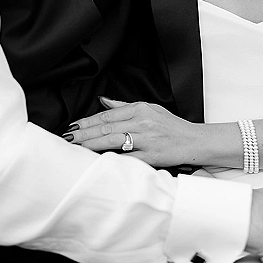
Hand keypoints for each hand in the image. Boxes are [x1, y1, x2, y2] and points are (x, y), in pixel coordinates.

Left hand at [64, 99, 203, 166]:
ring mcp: (147, 139)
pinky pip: (128, 158)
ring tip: (76, 146)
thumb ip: (125, 106)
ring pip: (113, 140)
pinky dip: (113, 159)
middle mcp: (143, 122)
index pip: (108, 114)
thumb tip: (103, 101)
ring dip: (92, 144)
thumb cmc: (173, 126)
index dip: (88, 121)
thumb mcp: (151, 109)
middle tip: (67, 137)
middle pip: (106, 127)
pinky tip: (99, 160)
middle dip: (84, 132)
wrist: (195, 141)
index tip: (73, 126)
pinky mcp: (152, 156)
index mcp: (140, 109)